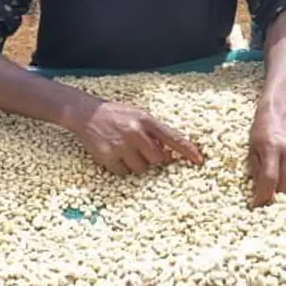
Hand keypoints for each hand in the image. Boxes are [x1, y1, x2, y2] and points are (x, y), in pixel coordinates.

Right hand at [71, 100, 203, 175]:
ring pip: (141, 169)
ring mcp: (121, 145)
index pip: (173, 137)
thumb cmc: (117, 115)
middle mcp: (135, 132)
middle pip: (158, 159)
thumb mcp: (139, 116)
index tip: (198, 161)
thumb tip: (168, 154)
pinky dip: (122, 168)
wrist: (87, 113)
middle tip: (142, 151)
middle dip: (153, 159)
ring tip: (126, 151)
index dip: (188, 150)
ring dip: (137, 164)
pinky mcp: (107, 156)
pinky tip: (115, 155)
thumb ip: (154, 132)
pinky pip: (123, 173)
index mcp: (146, 120)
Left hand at [248, 104, 285, 207]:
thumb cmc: (263, 132)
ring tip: (280, 180)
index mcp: (271, 146)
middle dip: (275, 194)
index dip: (264, 196)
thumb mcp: (252, 149)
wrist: (281, 113)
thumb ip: (256, 172)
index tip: (257, 206)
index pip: (270, 179)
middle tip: (269, 194)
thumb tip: (259, 197)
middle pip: (285, 185)